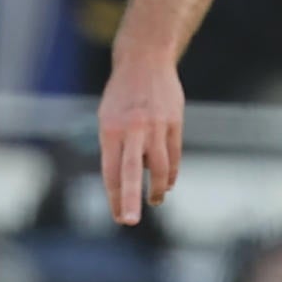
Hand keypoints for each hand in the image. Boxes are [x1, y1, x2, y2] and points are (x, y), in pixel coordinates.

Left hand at [96, 52, 184, 225]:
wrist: (145, 59)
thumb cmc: (121, 95)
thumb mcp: (107, 117)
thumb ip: (115, 148)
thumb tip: (127, 179)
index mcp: (110, 130)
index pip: (111, 172)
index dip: (115, 197)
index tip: (119, 217)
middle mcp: (132, 130)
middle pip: (132, 171)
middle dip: (130, 199)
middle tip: (129, 221)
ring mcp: (155, 126)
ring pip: (160, 167)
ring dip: (158, 189)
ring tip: (155, 200)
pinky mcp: (174, 123)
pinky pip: (174, 156)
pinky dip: (171, 173)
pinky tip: (167, 183)